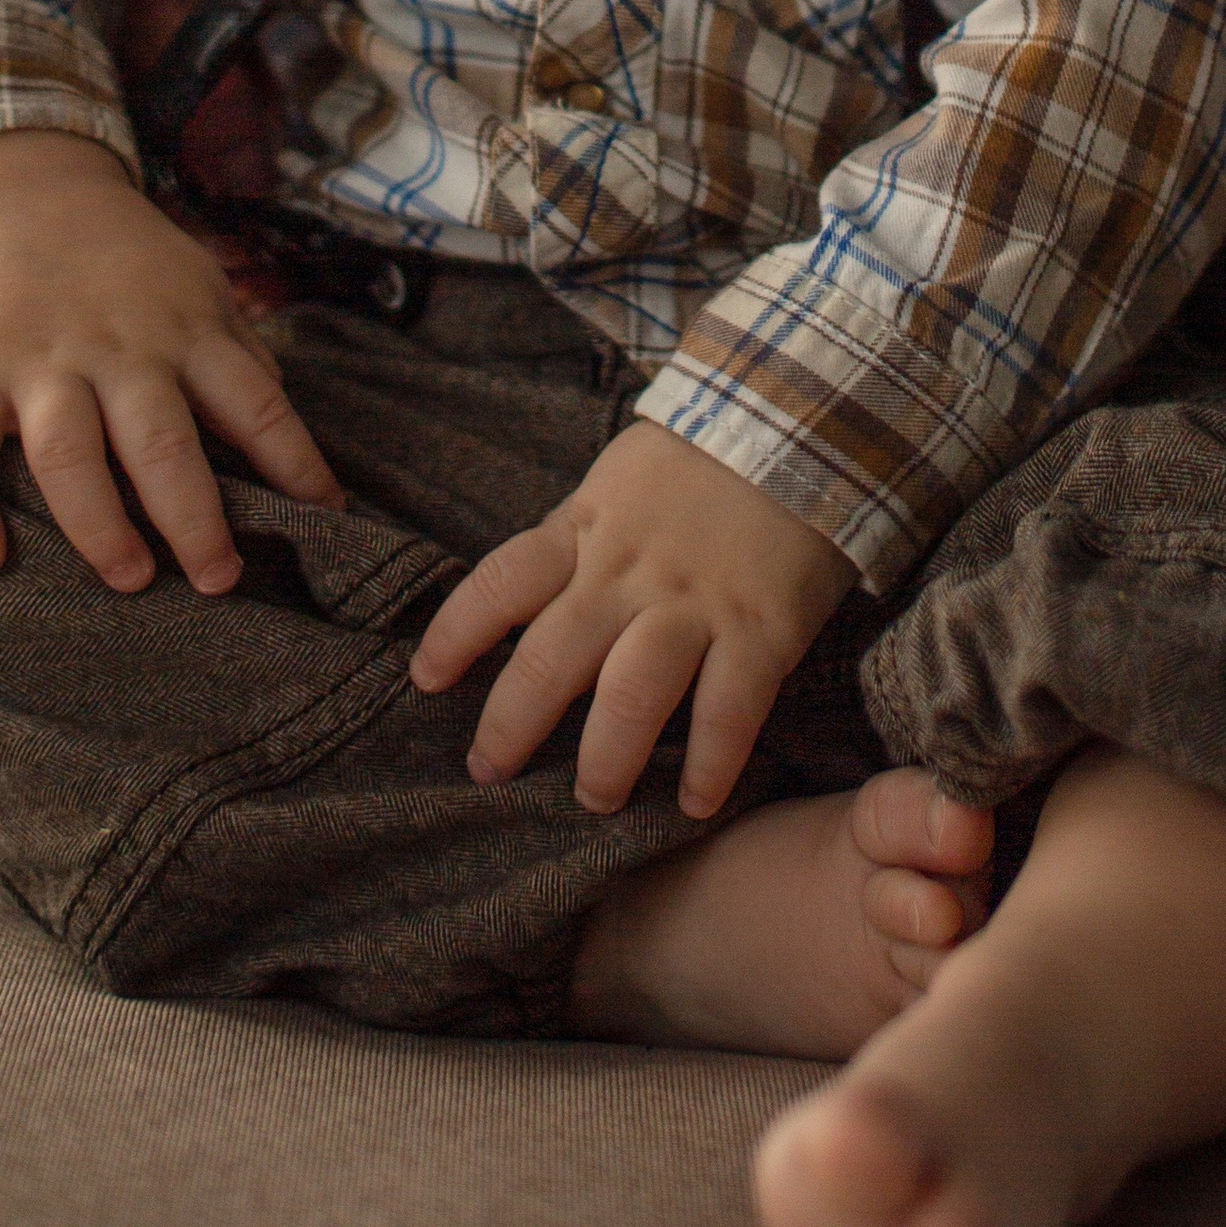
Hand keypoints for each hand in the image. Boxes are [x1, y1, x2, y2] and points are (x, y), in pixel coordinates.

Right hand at [0, 125, 341, 595]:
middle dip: (194, 518)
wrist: (26, 194)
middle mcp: (120, 351)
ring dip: (99, 525)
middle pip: (162, 441)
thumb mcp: (200, 289)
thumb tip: (286, 442)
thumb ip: (239, 359)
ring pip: (69, 454)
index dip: (294, 462)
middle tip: (220, 581)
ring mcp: (42, 363)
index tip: (325, 519)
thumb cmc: (131, 265)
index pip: (254, 403)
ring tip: (130, 579)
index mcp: (187, 333)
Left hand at [409, 421, 856, 820]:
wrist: (801, 422)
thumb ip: (577, 543)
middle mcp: (629, 572)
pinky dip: (711, 765)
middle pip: (551, 658)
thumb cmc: (698, 463)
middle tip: (489, 772)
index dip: (455, 633)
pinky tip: (697, 804)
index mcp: (587, 529)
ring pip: (631, 696)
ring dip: (606, 760)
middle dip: (510, 726)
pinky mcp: (761, 629)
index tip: (425, 680)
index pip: (501, 583)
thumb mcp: (618, 483)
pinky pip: (728, 712)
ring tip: (595, 800)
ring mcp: (694, 603)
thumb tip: (527, 608)